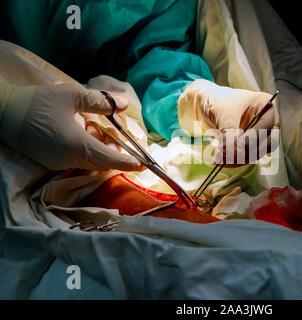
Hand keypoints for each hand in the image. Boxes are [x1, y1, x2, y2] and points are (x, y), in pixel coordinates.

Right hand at [1, 82, 141, 170]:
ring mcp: (59, 163)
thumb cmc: (38, 102)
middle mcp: (70, 160)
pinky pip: (78, 160)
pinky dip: (89, 151)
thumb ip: (101, 102)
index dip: (128, 162)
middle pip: (102, 163)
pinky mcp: (52, 161)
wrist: (2, 112)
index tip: (143, 163)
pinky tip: (88, 133)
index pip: (110, 160)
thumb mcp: (72, 96)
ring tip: (105, 130)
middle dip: (117, 154)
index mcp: (77, 146)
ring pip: (90, 162)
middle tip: (125, 139)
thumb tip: (124, 104)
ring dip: (102, 150)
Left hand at [178, 79, 279, 166]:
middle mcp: (267, 120)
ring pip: (258, 153)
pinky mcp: (250, 144)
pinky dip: (235, 161)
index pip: (266, 127)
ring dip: (240, 159)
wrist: (205, 104)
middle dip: (248, 152)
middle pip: (268, 142)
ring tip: (220, 158)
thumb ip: (229, 133)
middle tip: (230, 156)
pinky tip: (221, 160)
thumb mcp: (222, 114)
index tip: (235, 148)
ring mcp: (260, 133)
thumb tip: (234, 153)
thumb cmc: (216, 101)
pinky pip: (247, 156)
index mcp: (265, 104)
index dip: (252, 140)